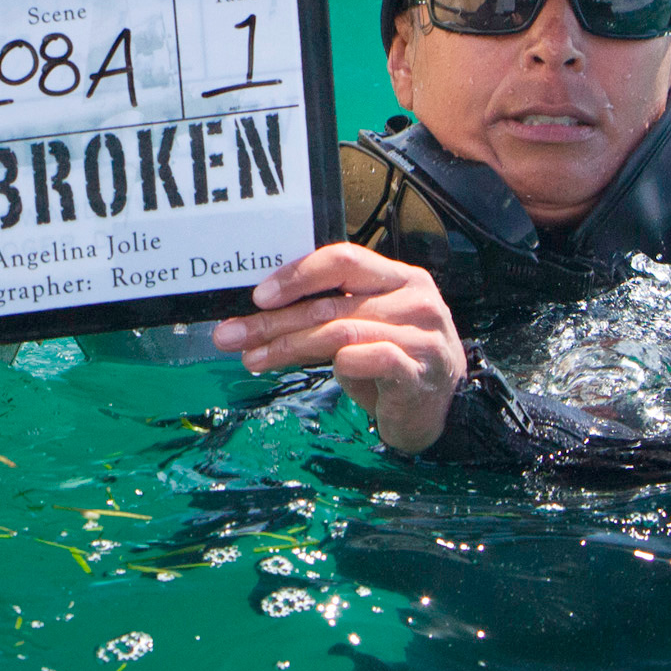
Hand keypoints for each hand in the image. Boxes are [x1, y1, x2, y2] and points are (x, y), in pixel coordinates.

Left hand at [210, 243, 467, 456]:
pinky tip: (326, 371)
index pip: (344, 259)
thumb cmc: (391, 364)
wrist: (439, 411)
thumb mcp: (359, 330)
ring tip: (253, 358)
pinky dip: (342, 364)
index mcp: (398, 277)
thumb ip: (326, 315)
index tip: (258, 297)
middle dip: (274, 320)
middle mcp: (414, 297)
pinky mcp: (420, 370)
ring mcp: (421, 333)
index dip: (297, 274)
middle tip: (232, 335)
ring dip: (289, 345)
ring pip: (341, 331)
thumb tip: (260, 315)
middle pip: (331, 301)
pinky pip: (371, 357)